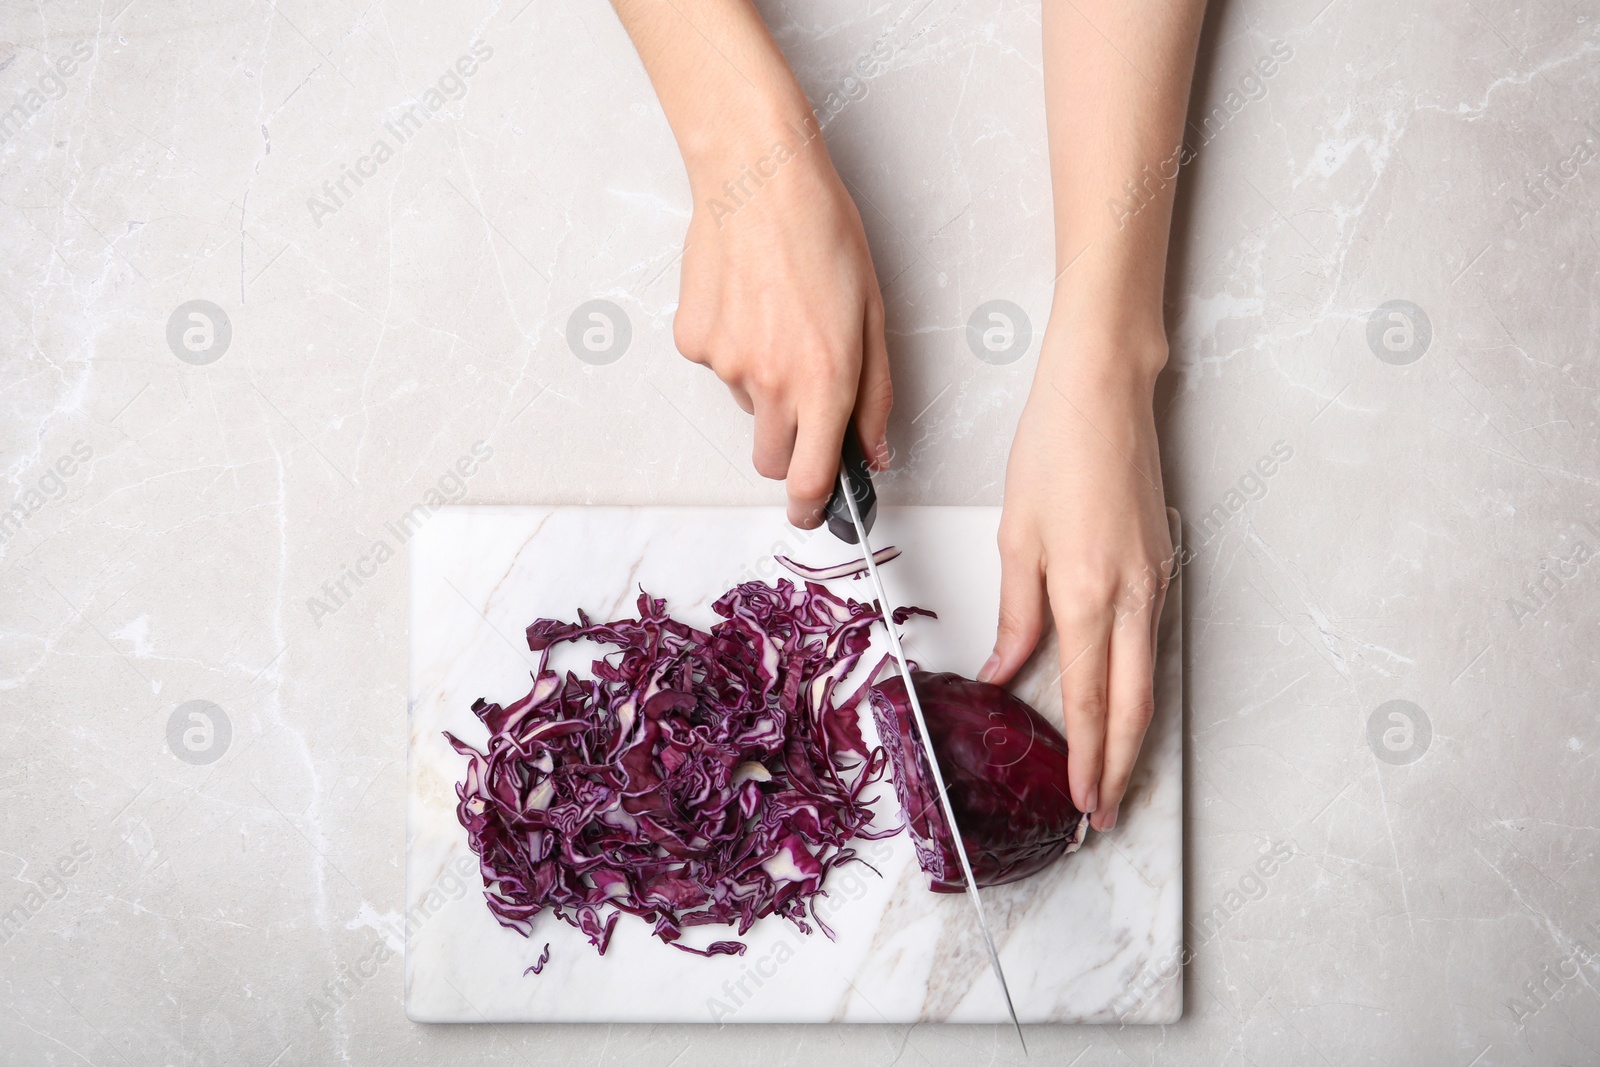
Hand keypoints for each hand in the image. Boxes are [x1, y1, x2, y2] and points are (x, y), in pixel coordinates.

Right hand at [673, 141, 891, 527]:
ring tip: (779, 319)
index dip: (811, 508)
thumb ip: (875, 394)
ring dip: (765, 386)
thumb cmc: (823, 232)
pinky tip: (748, 301)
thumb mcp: (872, 314)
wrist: (757, 178)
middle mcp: (772, 382)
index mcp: (826, 380)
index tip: (812, 513)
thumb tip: (872, 451)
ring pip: (748, 406)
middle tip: (804, 402)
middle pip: (771, 459)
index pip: (810, 478)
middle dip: (789, 449)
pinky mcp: (694, 341)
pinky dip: (734, 348)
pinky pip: (718, 366)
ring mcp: (726, 364)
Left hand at [979, 327, 1172, 832]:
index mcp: (1090, 594)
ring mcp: (1156, 582)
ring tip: (1112, 774)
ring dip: (1132, 732)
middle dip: (1122, 767)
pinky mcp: (1162, 565)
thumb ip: (1017, 615)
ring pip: (1147, 677)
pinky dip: (1136, 684)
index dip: (1090, 758)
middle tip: (1106, 813)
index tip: (1082, 802)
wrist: (1105, 395)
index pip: (1092, 700)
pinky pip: (1149, 642)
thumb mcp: (1017, 539)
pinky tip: (1121, 702)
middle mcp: (1134, 596)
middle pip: (1135, 705)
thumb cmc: (1054, 454)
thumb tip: (1004, 672)